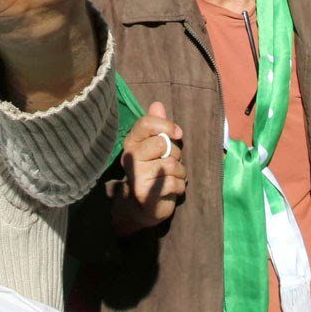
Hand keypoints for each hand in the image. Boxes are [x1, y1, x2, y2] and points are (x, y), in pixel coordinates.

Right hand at [112, 101, 186, 235]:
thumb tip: (157, 104)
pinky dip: (179, 187)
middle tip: (171, 163)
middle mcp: (130, 157)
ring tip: (172, 177)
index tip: (177, 133)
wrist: (144, 207)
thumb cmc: (154, 171)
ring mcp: (136, 175)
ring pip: (171, 164)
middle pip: (162, 143)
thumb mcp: (157, 147)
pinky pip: (174, 182)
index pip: (146, 123)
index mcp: (132, 142)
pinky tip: (171, 190)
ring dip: (179, 172)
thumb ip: (158, 126)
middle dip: (176, 154)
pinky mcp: (145, 193)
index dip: (166, 125)